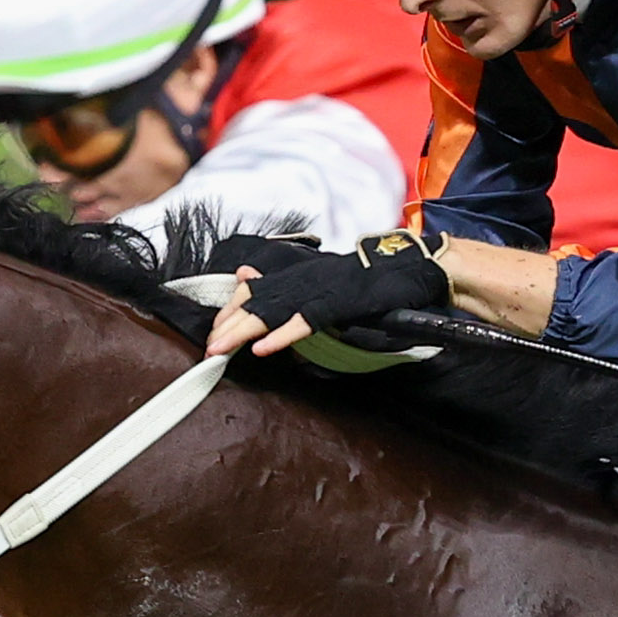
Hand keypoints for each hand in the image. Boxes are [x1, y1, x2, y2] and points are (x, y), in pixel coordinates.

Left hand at [203, 230, 449, 358]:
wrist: (409, 267)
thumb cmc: (368, 281)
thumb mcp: (323, 282)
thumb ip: (291, 287)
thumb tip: (246, 276)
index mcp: (299, 276)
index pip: (254, 290)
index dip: (231, 310)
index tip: (213, 332)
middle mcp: (302, 279)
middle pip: (255, 301)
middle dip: (228, 325)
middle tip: (207, 349)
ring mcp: (319, 289)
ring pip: (272, 311)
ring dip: (243, 331)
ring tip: (220, 349)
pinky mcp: (338, 303)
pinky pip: (305, 321)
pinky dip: (282, 335)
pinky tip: (263, 349)